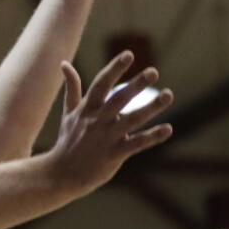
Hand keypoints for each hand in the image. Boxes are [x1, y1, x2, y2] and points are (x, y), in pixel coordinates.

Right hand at [45, 51, 172, 192]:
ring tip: (168, 94)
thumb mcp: (68, 113)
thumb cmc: (67, 141)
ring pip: (131, 119)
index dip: (114, 69)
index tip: (129, 55)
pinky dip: (152, 137)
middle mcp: (96, 121)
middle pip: (118, 99)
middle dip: (136, 84)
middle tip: (153, 71)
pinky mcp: (114, 154)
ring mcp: (106, 138)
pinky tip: (168, 129)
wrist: (61, 174)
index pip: (100, 84)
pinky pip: (136, 144)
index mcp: (86, 109)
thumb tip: (64, 64)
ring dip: (151, 107)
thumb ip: (72, 88)